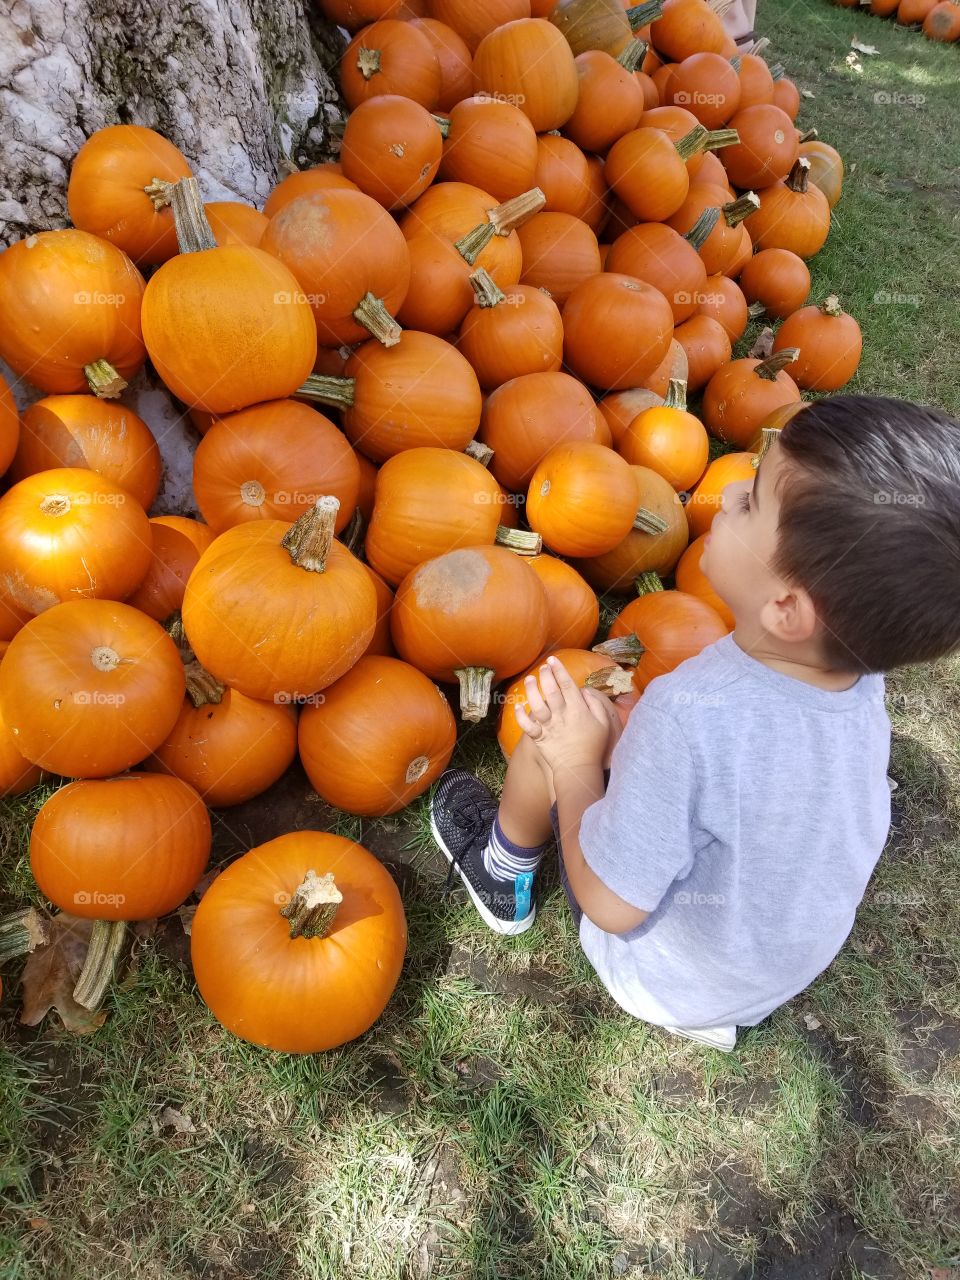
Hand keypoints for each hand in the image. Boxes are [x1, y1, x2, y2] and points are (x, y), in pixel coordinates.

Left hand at [515, 656, 611, 775]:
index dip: (559, 670)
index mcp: (578, 710)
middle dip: (545, 676)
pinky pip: (527, 726)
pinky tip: (518, 706)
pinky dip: (521, 716)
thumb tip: (584, 691)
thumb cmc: (592, 745)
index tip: (552, 660)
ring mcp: (549, 726)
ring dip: (532, 691)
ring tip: (529, 680)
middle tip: (542, 667)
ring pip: (537, 705)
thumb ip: (596, 704)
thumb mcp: (604, 723)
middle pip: (551, 691)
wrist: (578, 768)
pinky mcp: (539, 738)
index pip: (567, 685)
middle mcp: (562, 715)